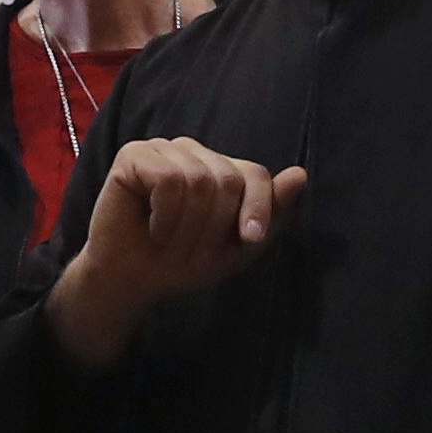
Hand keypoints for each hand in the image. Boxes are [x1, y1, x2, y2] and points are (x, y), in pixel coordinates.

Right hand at [47, 135, 306, 369]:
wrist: (132, 282)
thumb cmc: (182, 263)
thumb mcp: (237, 249)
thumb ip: (270, 214)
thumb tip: (300, 174)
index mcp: (221, 169)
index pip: (256, 174)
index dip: (258, 208)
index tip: (250, 239)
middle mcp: (195, 153)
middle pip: (228, 180)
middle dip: (213, 228)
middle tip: (190, 251)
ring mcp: (164, 150)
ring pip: (198, 180)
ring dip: (186, 227)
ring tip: (168, 241)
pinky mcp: (134, 154)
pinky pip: (168, 180)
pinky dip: (164, 216)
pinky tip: (152, 228)